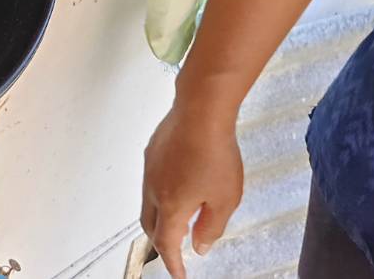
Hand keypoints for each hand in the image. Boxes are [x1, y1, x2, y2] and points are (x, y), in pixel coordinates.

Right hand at [141, 104, 243, 277]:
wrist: (200, 111)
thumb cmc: (214, 153)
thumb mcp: (225, 200)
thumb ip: (210, 227)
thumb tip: (199, 245)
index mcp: (172, 205)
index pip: (167, 243)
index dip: (173, 263)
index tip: (179, 273)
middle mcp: (154, 189)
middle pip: (150, 225)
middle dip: (161, 241)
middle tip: (176, 250)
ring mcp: (150, 169)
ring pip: (149, 202)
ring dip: (161, 216)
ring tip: (181, 217)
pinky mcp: (152, 152)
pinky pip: (151, 181)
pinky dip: (161, 194)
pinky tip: (179, 185)